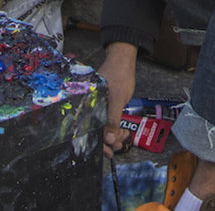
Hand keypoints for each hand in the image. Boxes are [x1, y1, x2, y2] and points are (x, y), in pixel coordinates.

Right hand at [99, 41, 137, 158]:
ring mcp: (100, 107)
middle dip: (109, 141)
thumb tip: (109, 139)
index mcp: (90, 106)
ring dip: (114, 136)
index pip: (91, 130)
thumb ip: (112, 119)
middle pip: (97, 131)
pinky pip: (109, 122)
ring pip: (104, 129)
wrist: (123, 61)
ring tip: (123, 137)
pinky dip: (115, 129)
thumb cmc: (118, 75)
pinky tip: (122, 131)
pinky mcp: (106, 107)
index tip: (108, 152)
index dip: (100, 143)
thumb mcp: (117, 99)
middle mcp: (93, 108)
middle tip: (118, 144)